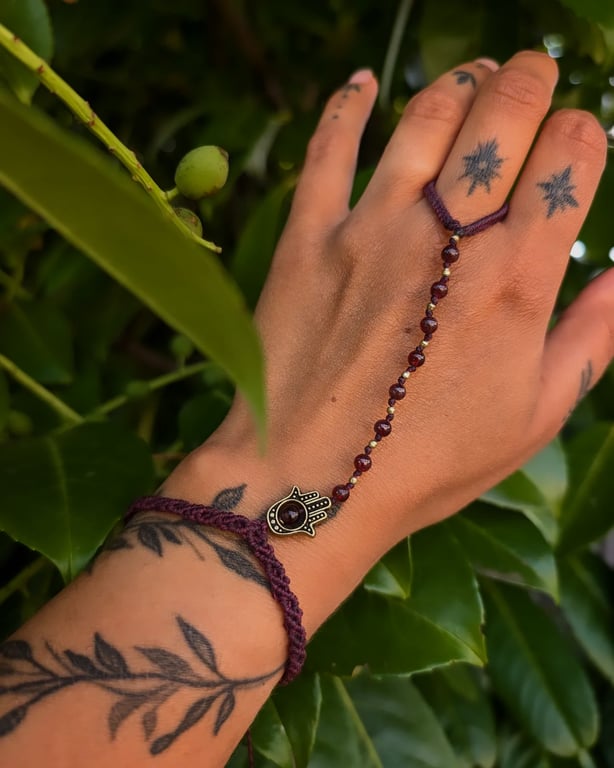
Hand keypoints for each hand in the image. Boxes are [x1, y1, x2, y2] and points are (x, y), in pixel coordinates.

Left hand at [165, 51, 610, 629]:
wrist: (309, 487)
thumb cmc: (425, 464)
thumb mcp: (532, 419)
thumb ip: (589, 342)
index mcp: (515, 279)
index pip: (571, 155)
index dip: (583, 132)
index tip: (576, 140)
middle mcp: (448, 237)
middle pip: (503, 113)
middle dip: (529, 80)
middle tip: (531, 74)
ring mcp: (371, 229)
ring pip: (425, 115)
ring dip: (457, 80)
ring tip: (471, 74)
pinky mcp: (306, 238)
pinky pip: (326, 150)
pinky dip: (345, 106)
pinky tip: (361, 83)